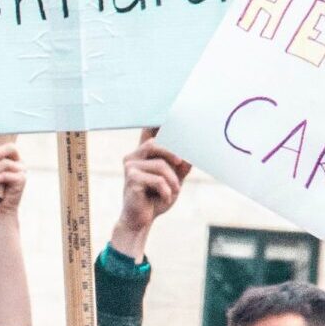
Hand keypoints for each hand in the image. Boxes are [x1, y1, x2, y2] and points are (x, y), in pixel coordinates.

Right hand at [113, 128, 189, 256]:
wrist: (142, 219)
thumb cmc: (157, 197)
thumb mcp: (175, 178)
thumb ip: (183, 163)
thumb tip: (194, 149)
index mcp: (144, 152)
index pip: (149, 129)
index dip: (158, 118)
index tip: (170, 106)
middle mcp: (134, 155)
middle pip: (159, 143)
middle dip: (176, 156)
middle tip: (183, 166)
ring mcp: (130, 166)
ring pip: (162, 165)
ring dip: (174, 182)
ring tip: (173, 192)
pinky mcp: (130, 179)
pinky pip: (158, 180)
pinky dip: (167, 191)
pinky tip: (164, 198)